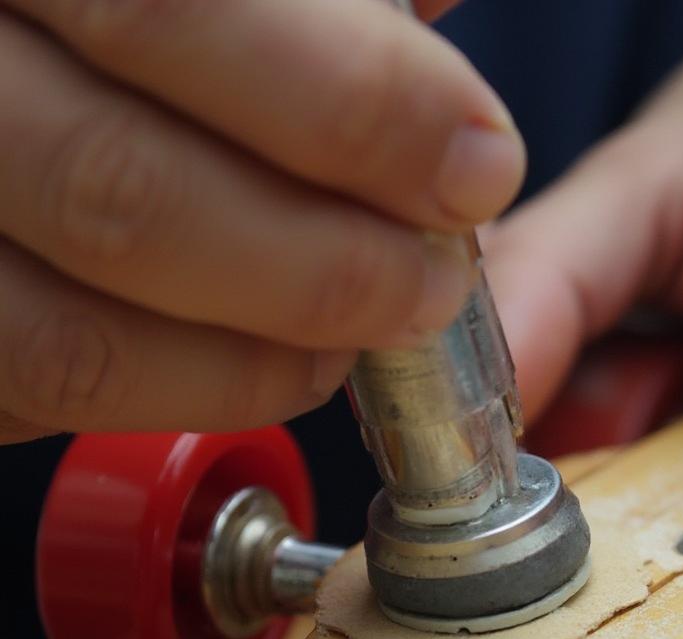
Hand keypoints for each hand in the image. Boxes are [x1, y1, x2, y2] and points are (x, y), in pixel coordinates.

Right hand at [0, 0, 523, 441]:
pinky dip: (183, 395)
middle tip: (431, 280)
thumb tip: (432, 9)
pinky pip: (45, 390)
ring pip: (77, 332)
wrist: (7, 69)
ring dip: (261, 355)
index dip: (355, 103)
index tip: (476, 161)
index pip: (176, 9)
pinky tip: (272, 365)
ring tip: (363, 332)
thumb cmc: (128, 23)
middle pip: (124, 187)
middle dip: (325, 262)